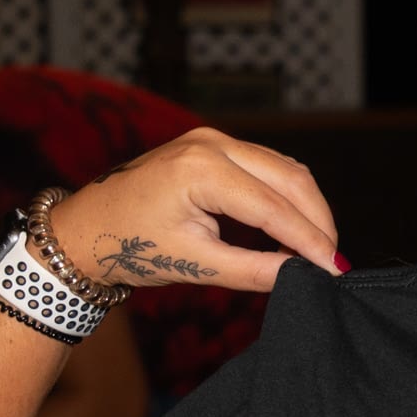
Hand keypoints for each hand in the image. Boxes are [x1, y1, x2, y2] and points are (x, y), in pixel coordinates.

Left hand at [43, 129, 340, 291]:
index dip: (310, 240)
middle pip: (291, 179)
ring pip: (286, 170)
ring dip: (307, 208)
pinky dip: (288, 197)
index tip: (334, 270)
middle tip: (331, 261)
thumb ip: (254, 270)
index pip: (274, 207)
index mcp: (199, 169)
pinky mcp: (215, 147)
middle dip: (318, 222)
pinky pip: (269, 167)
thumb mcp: (193, 263)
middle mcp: (210, 144)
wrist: (82, 230)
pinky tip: (294, 228)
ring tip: (315, 248)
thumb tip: (303, 276)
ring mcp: (213, 140)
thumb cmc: (125, 246)